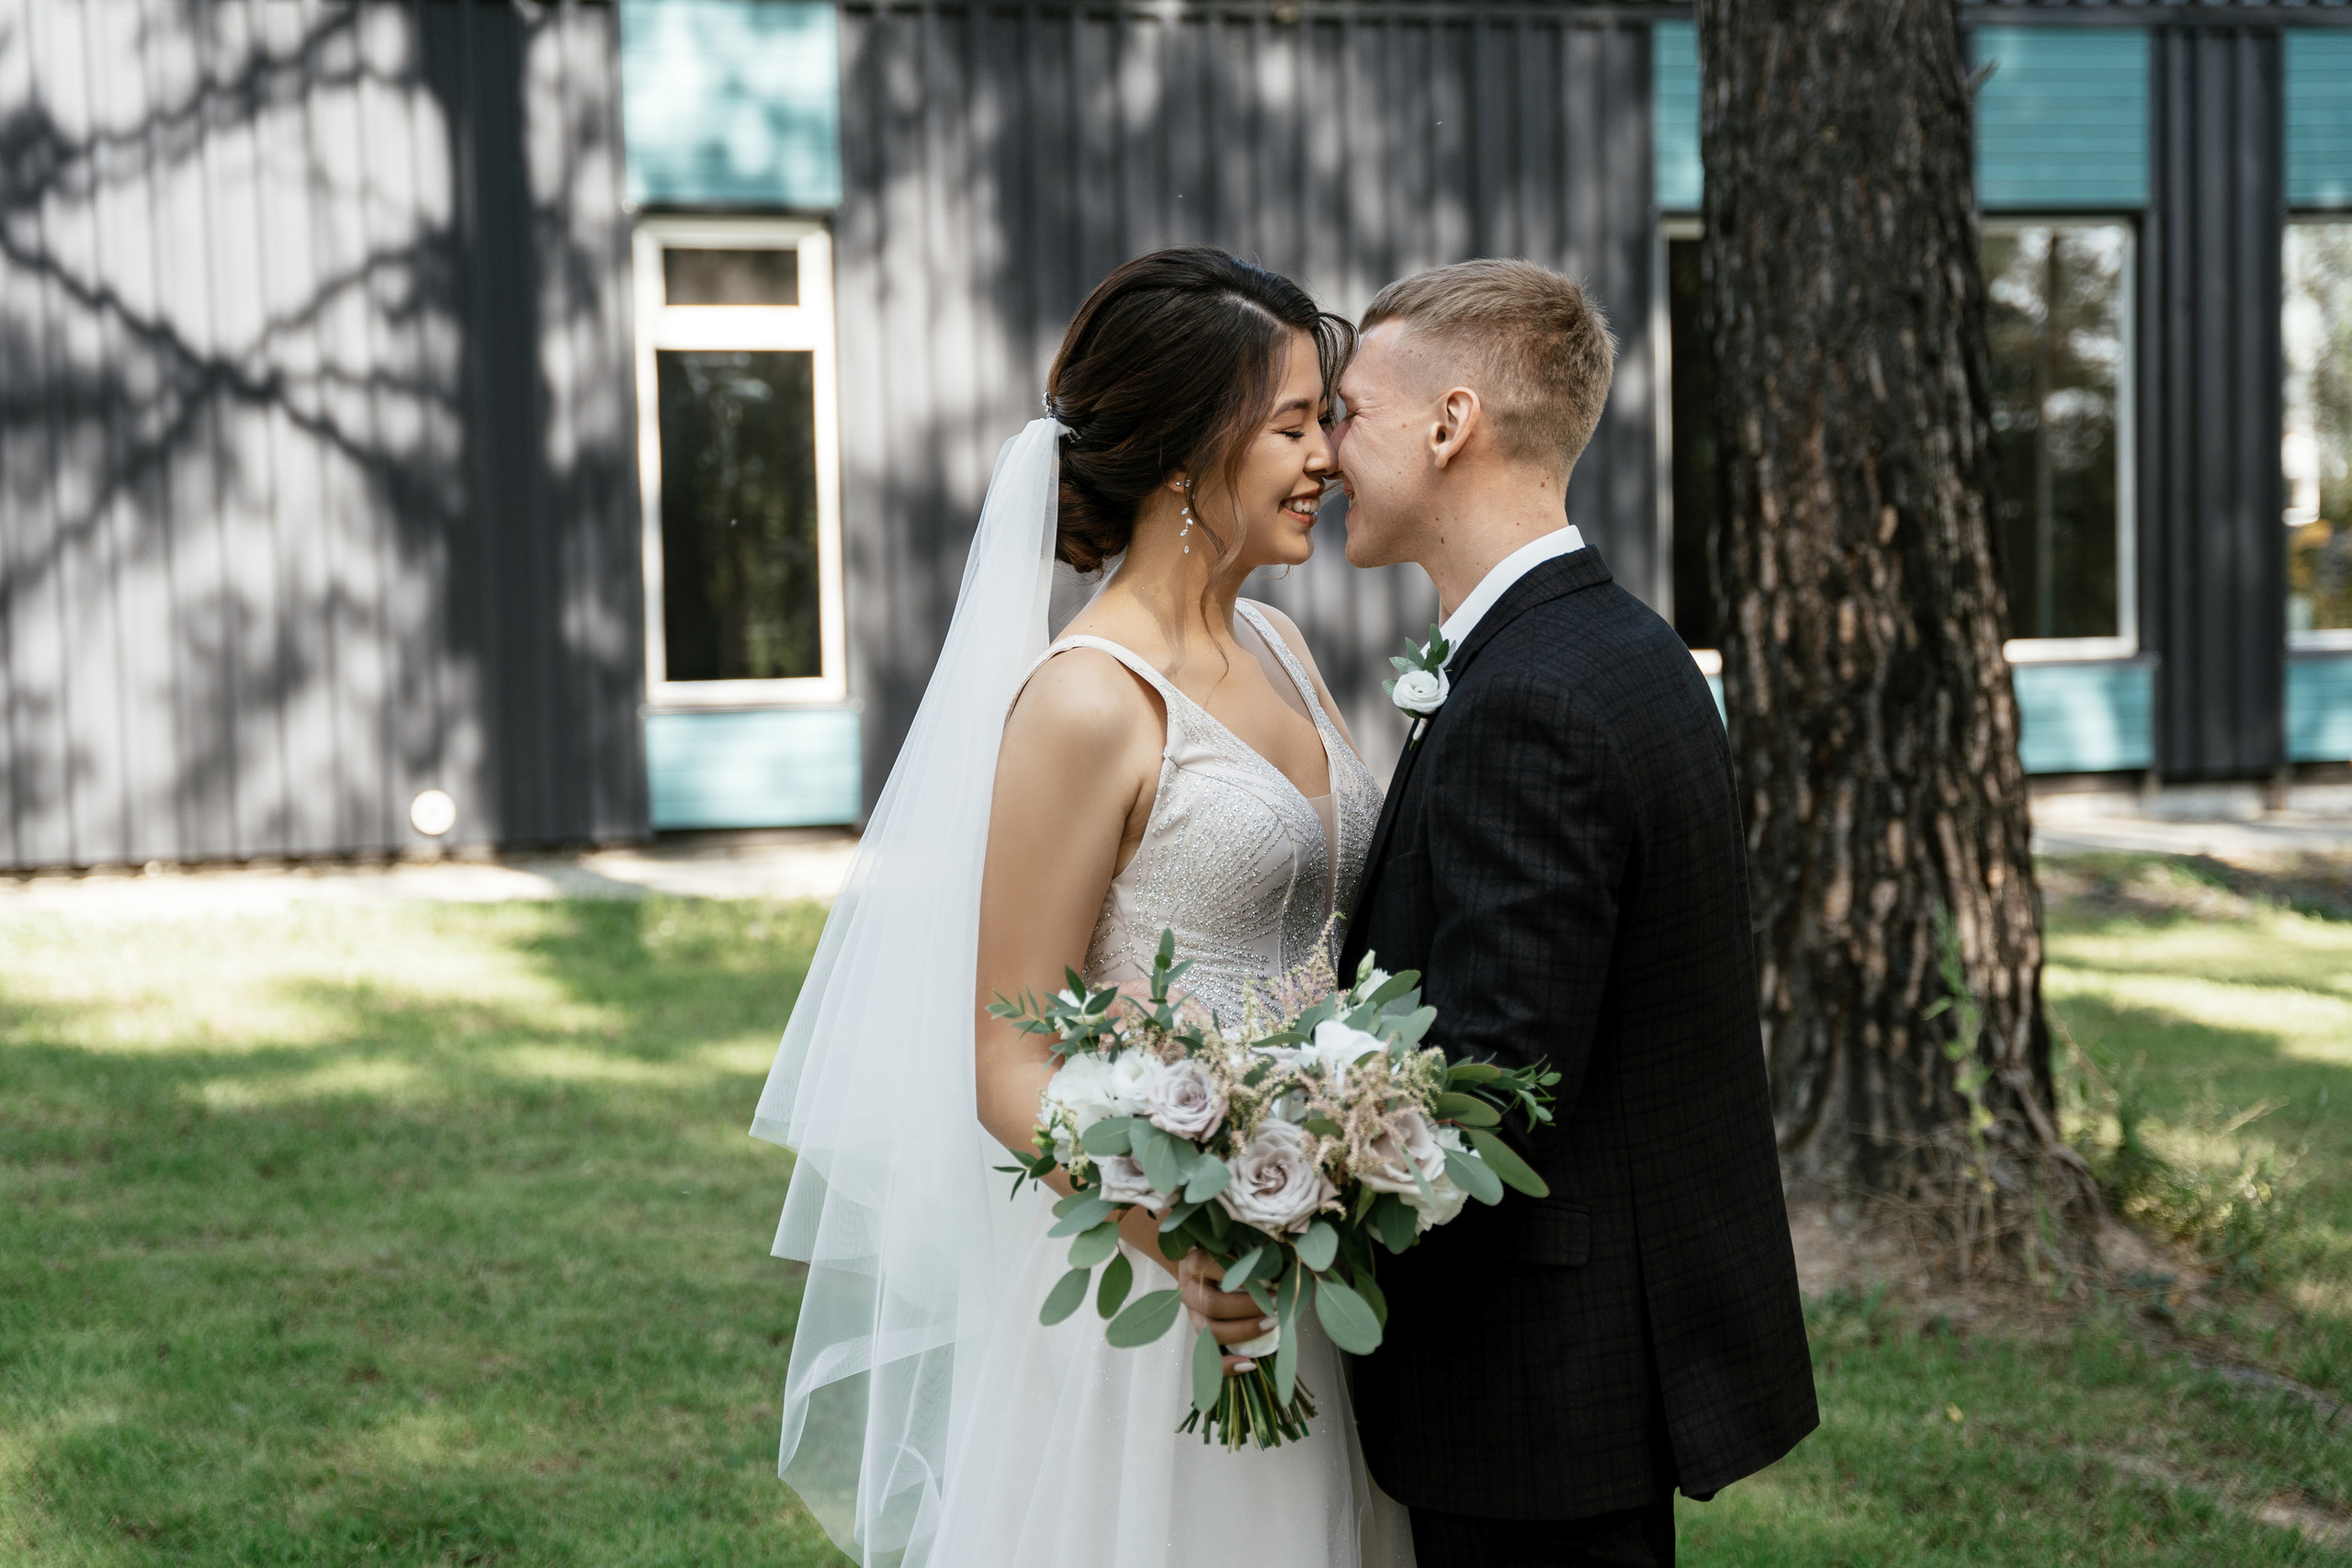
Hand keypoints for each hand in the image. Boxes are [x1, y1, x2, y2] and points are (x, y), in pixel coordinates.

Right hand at [1179, 1249, 1276, 1374]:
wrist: (1197, 1271)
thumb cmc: (1223, 1261)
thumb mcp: (1232, 1251)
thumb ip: (1251, 1260)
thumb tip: (1290, 1269)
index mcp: (1197, 1263)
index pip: (1218, 1271)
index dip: (1247, 1278)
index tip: (1271, 1281)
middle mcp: (1189, 1289)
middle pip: (1213, 1304)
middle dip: (1248, 1308)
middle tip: (1276, 1305)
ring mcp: (1190, 1313)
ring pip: (1209, 1330)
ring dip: (1243, 1331)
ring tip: (1271, 1325)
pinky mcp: (1197, 1332)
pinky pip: (1207, 1355)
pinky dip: (1227, 1365)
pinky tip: (1248, 1365)